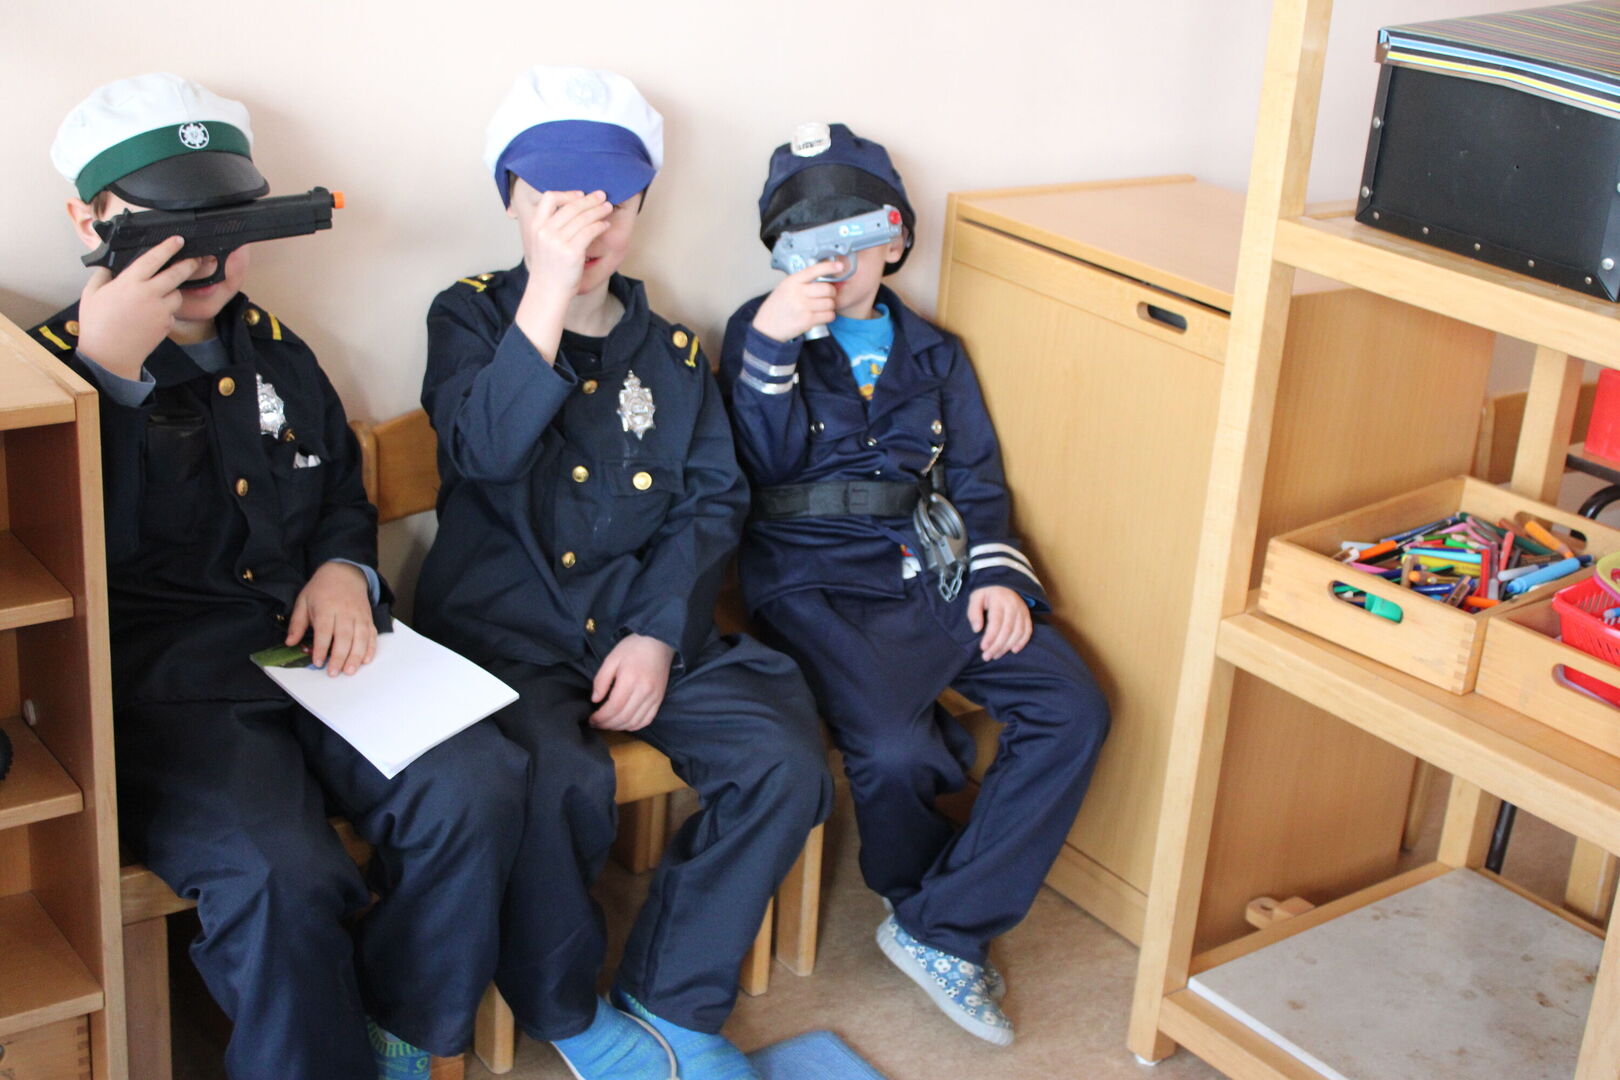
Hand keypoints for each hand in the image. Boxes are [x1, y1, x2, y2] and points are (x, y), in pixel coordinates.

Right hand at [76, 236, 201, 379]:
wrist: (110, 356)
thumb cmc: (97, 324)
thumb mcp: (91, 294)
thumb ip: (102, 276)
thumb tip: (109, 268)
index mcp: (130, 282)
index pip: (153, 258)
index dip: (168, 247)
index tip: (178, 239)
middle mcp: (149, 294)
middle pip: (176, 274)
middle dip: (189, 264)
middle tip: (196, 259)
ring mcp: (161, 310)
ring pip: (176, 295)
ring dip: (172, 292)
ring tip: (159, 296)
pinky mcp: (167, 324)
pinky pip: (171, 312)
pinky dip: (166, 311)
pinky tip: (151, 316)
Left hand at [286, 561, 377, 676]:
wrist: (345, 573)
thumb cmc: (321, 589)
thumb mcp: (303, 601)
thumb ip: (297, 623)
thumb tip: (290, 643)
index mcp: (326, 607)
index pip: (324, 630)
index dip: (321, 647)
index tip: (317, 662)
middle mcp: (345, 612)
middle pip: (344, 637)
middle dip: (339, 656)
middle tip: (334, 673)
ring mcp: (359, 615)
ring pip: (361, 638)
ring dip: (356, 656)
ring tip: (350, 671)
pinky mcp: (368, 618)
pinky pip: (372, 635)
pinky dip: (370, 648)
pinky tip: (366, 660)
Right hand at [519, 190, 613, 301]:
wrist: (548, 293)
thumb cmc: (549, 269)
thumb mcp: (542, 244)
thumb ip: (550, 227)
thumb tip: (570, 210)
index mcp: (536, 227)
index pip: (549, 198)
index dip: (567, 193)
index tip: (580, 194)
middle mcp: (545, 232)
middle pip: (570, 206)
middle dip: (589, 200)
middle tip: (602, 196)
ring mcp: (557, 242)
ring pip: (582, 217)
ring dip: (598, 210)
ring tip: (607, 208)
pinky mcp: (571, 252)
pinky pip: (589, 231)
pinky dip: (600, 225)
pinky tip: (606, 225)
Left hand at [589, 633, 674, 731]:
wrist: (659, 641)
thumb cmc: (632, 647)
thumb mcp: (612, 658)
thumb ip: (601, 680)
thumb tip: (595, 700)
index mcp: (630, 679)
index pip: (614, 707)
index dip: (601, 718)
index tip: (591, 719)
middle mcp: (644, 691)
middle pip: (623, 717)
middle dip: (607, 724)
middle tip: (596, 723)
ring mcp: (654, 697)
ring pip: (635, 722)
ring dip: (619, 727)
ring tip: (608, 724)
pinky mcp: (659, 699)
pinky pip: (647, 720)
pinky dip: (634, 725)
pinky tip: (624, 723)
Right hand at [752, 259, 843, 341]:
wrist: (767, 328)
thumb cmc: (777, 307)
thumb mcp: (784, 288)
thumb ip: (800, 282)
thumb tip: (822, 276)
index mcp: (792, 281)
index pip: (814, 270)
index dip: (829, 267)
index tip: (840, 266)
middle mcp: (798, 292)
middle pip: (827, 289)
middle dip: (831, 293)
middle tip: (827, 296)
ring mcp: (803, 307)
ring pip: (830, 303)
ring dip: (830, 306)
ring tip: (822, 308)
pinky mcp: (807, 320)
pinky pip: (828, 315)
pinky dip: (829, 316)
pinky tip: (822, 316)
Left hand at [967, 586, 1031, 661]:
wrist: (1004, 584)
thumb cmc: (987, 594)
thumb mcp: (976, 597)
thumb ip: (974, 612)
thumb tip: (977, 629)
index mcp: (999, 600)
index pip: (996, 621)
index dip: (990, 636)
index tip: (983, 648)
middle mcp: (1013, 605)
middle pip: (1007, 629)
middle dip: (997, 646)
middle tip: (987, 656)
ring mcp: (1022, 610)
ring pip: (1018, 632)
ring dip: (1007, 647)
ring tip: (996, 655)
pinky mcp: (1027, 615)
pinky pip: (1028, 630)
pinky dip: (1022, 642)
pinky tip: (1014, 650)